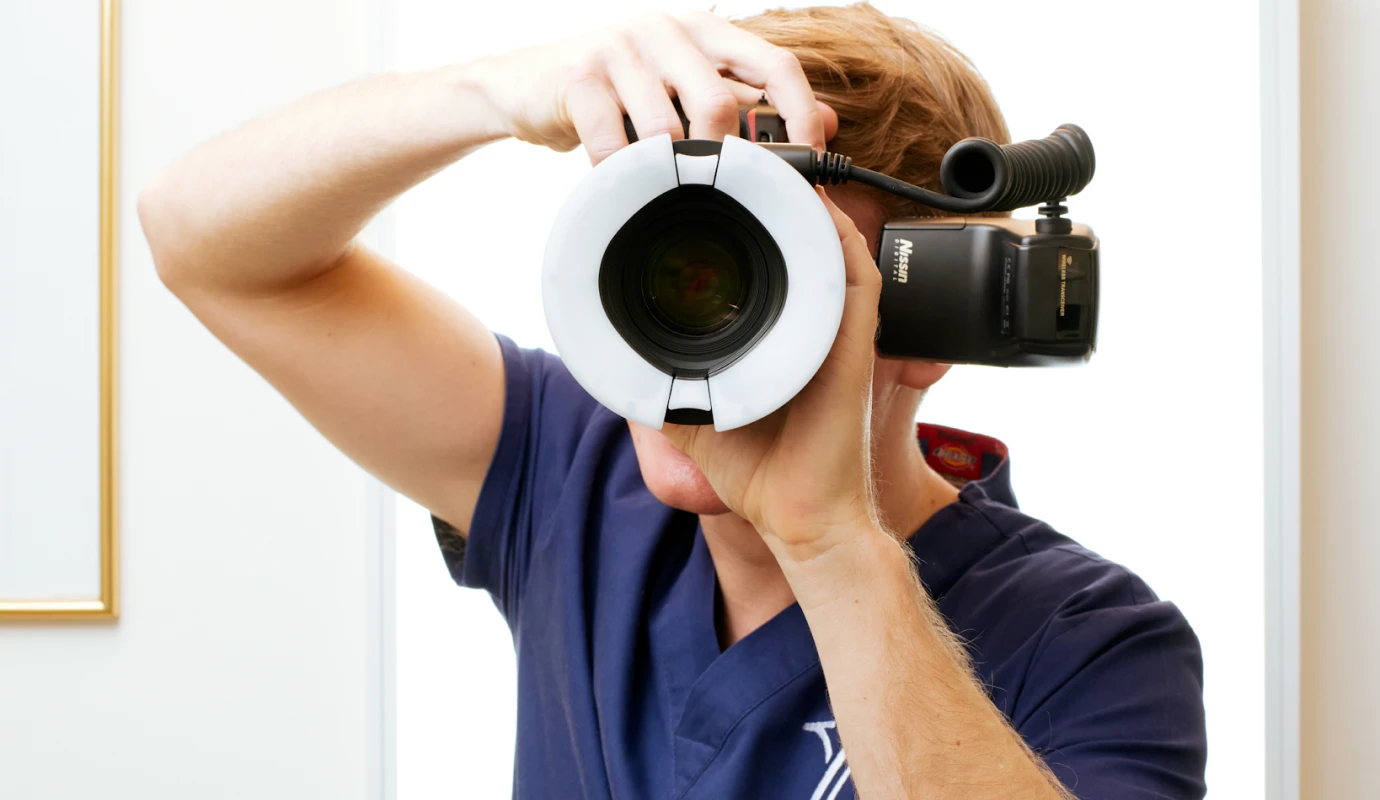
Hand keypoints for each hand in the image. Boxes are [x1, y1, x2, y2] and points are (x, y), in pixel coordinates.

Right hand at [471, 10, 831, 163]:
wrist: (525, 84)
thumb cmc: (617, 91)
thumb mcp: (686, 87)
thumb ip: (749, 101)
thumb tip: (827, 120)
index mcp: (704, 30)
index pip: (774, 63)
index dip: (801, 112)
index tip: (811, 159)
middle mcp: (666, 29)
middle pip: (720, 101)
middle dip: (723, 157)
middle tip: (718, 188)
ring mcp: (619, 48)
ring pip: (666, 125)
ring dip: (664, 169)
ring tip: (657, 183)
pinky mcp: (578, 75)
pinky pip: (613, 139)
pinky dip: (620, 171)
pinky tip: (618, 177)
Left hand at [659, 190, 884, 560]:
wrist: (797, 516)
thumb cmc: (754, 469)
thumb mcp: (687, 415)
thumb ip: (657, 383)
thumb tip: (611, 356)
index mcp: (775, 328)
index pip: (757, 256)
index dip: (728, 216)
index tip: (689, 185)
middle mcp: (807, 316)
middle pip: (790, 233)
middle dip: (759, 190)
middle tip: (716, 155)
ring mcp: (833, 322)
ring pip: (824, 234)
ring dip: (794, 193)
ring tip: (754, 157)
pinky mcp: (856, 336)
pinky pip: (854, 267)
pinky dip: (831, 226)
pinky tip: (803, 195)